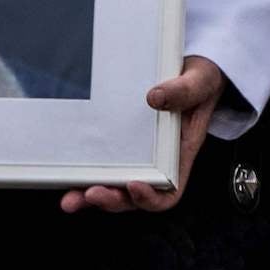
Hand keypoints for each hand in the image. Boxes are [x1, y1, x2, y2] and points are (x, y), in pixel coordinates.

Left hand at [61, 56, 229, 215]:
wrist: (193, 70)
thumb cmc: (201, 81)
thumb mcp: (201, 81)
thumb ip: (184, 90)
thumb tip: (155, 97)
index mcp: (181, 154)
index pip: (169, 192)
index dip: (151, 197)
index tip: (133, 185)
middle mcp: (159, 161)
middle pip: (135, 195)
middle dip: (112, 200)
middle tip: (91, 194)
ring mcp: (139, 154)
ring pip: (116, 185)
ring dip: (92, 194)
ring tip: (70, 199)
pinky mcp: (123, 141)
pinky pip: (105, 163)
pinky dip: (86, 173)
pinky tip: (68, 176)